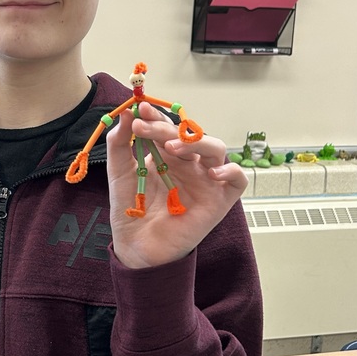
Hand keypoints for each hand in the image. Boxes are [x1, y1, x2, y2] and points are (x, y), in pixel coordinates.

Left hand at [106, 102, 247, 268]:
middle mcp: (190, 164)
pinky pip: (237, 180)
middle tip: (145, 128)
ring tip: (172, 147)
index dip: (157, 117)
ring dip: (196, 142)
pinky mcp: (219, 200)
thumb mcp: (120, 173)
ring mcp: (206, 180)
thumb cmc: (131, 210)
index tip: (141, 109)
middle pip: (189, 136)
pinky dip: (230, 172)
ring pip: (215, 149)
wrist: (137, 246)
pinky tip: (211, 173)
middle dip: (166, 129)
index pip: (168, 129)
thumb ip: (120, 144)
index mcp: (168, 155)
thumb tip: (126, 115)